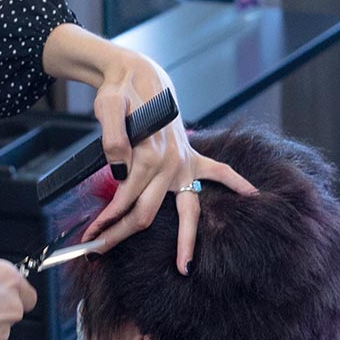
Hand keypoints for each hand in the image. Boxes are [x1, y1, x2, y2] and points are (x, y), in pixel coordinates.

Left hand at [43, 25, 258, 272]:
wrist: (138, 72)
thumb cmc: (120, 91)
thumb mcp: (108, 108)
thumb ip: (113, 138)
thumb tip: (118, 170)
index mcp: (148, 156)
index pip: (124, 201)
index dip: (105, 222)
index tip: (88, 238)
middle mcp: (170, 164)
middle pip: (146, 214)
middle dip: (121, 236)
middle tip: (97, 253)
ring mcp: (184, 162)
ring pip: (187, 210)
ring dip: (186, 240)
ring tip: (185, 267)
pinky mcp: (192, 155)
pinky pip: (219, 171)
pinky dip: (236, 182)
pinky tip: (251, 195)